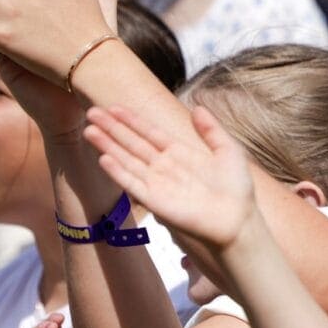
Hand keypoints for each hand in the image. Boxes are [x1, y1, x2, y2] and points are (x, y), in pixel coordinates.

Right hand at [84, 105, 261, 253]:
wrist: (238, 220)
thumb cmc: (236, 189)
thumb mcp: (227, 151)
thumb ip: (211, 130)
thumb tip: (197, 107)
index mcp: (180, 153)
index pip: (150, 133)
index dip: (131, 120)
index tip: (113, 107)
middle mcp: (164, 167)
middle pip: (133, 143)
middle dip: (112, 128)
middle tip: (92, 112)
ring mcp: (158, 184)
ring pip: (127, 160)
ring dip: (108, 146)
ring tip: (89, 130)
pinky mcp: (155, 202)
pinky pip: (133, 184)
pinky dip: (118, 172)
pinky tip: (104, 158)